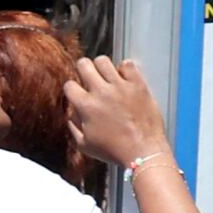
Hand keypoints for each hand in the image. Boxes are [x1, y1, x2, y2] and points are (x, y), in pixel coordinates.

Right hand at [62, 54, 178, 175]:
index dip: (72, 89)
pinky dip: (124, 69)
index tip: (78, 93)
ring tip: (107, 77)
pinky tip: (124, 79)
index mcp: (86, 107)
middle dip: (83, 70)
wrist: (143, 151)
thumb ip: (73, 125)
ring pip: (103, 61)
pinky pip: (127, 64)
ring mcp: (120, 87)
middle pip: (84, 64)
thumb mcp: (84, 145)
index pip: (69, 85)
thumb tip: (70, 111)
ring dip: (102, 67)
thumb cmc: (114, 151)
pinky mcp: (138, 85)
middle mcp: (101, 92)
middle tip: (90, 78)